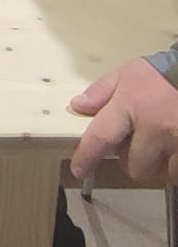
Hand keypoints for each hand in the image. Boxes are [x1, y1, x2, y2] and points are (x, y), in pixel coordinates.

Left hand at [69, 58, 177, 184]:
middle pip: (134, 166)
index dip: (87, 157)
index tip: (79, 169)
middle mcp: (154, 128)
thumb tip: (78, 106)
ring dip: (158, 167)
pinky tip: (175, 148)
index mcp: (132, 105)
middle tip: (141, 145)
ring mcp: (177, 142)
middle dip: (134, 160)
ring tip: (163, 145)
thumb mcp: (131, 72)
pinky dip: (175, 167)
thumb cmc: (167, 73)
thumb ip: (103, 90)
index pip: (101, 136)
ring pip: (160, 174)